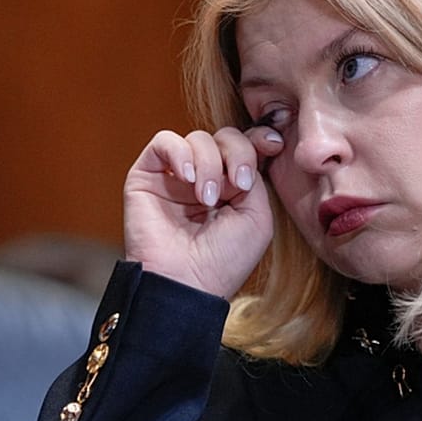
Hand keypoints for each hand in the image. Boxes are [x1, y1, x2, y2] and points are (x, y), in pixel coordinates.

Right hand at [122, 127, 284, 298]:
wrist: (187, 283)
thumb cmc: (224, 259)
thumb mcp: (258, 215)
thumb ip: (255, 175)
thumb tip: (248, 146)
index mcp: (233, 187)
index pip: (247, 145)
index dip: (260, 138)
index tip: (273, 144)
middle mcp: (205, 177)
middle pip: (226, 137)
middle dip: (238, 153)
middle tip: (239, 184)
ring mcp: (176, 176)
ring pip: (199, 138)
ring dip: (210, 164)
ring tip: (207, 199)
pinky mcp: (147, 175)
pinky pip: (163, 141)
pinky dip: (180, 154)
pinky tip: (188, 180)